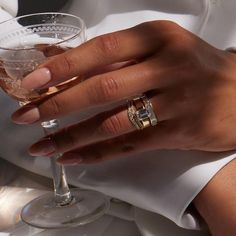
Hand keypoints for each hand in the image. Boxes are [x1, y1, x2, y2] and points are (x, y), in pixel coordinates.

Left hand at [11, 20, 235, 163]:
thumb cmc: (196, 67)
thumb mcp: (161, 49)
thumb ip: (119, 56)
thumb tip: (70, 62)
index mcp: (158, 37)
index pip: (100, 51)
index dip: (63, 67)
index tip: (33, 82)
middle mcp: (167, 66)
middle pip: (101, 87)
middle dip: (58, 103)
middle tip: (26, 116)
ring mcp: (175, 101)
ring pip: (113, 121)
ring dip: (73, 135)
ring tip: (44, 145)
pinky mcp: (180, 132)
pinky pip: (130, 144)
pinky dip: (99, 153)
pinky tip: (75, 158)